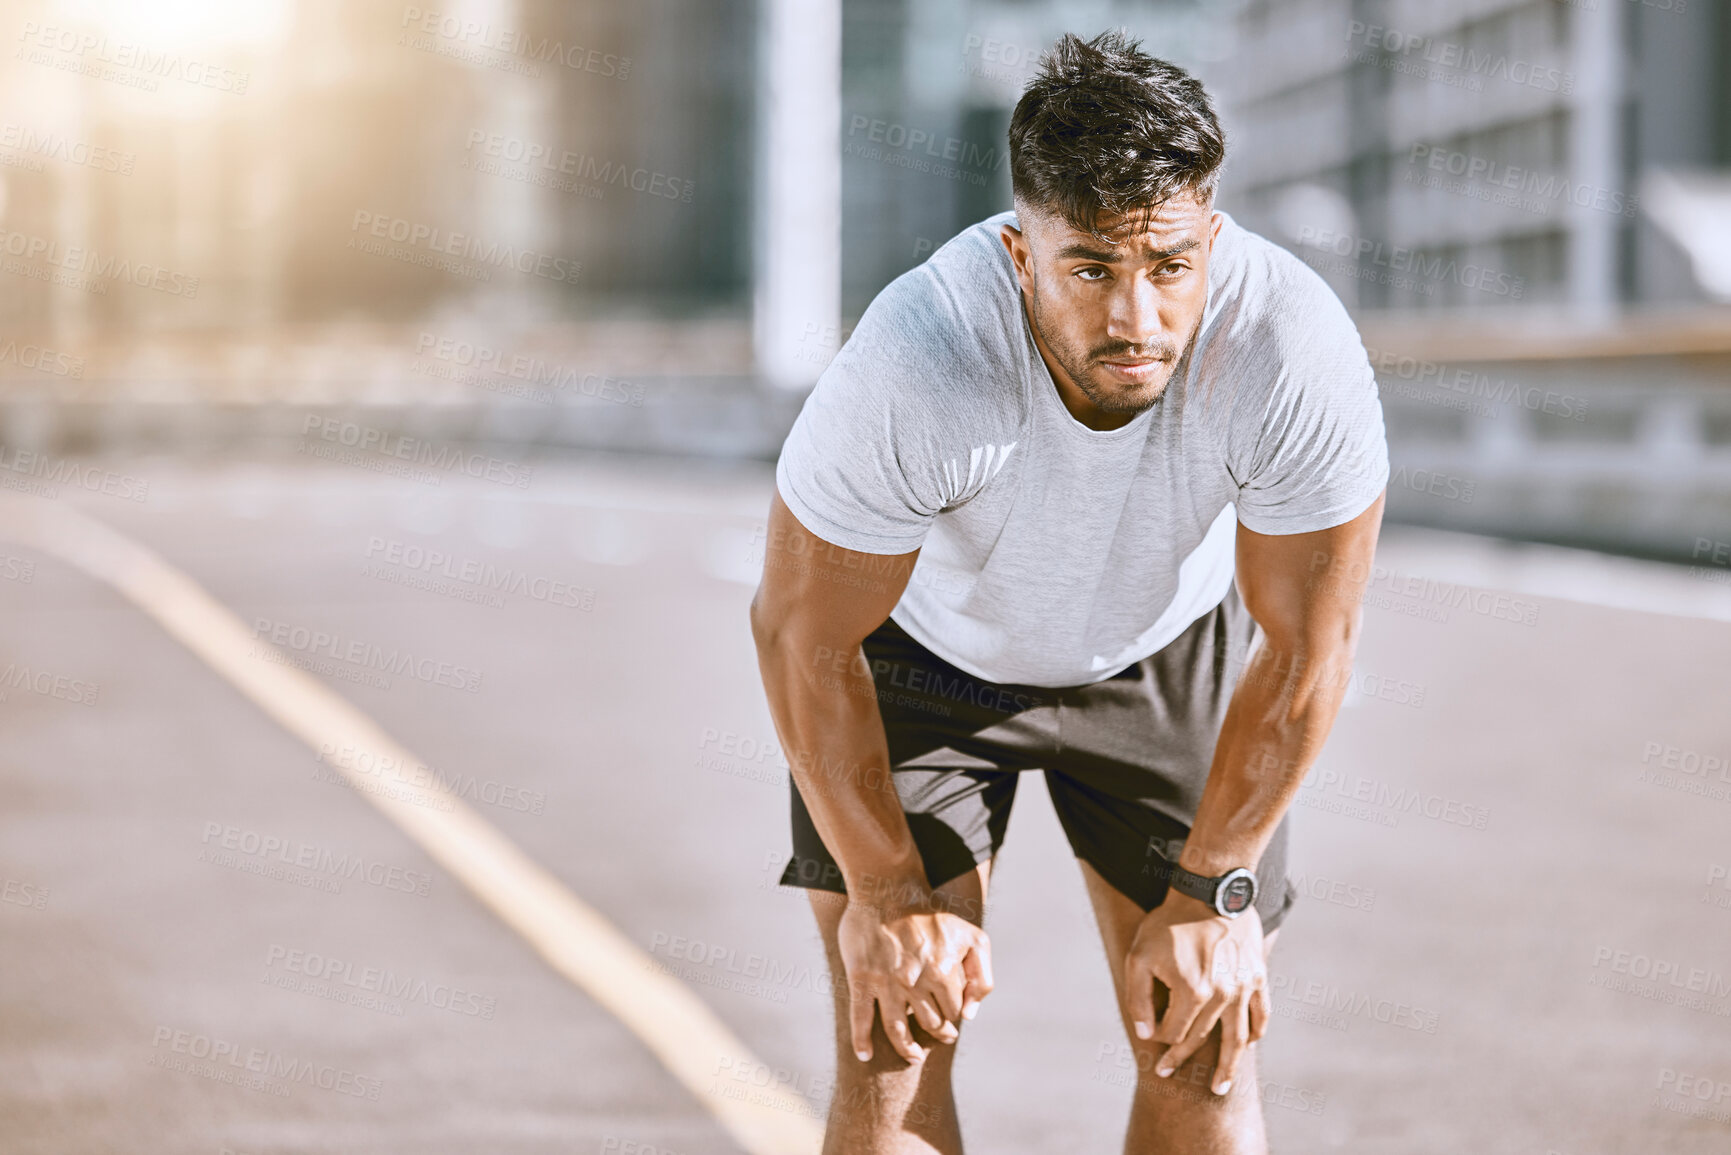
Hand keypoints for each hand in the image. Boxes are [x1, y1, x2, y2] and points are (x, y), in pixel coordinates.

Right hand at [836, 892, 993, 1064]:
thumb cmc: (931, 914)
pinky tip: (865, 1056)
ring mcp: (887, 983)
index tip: (951, 1019)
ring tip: (912, 1057)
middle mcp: (916, 983)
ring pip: (897, 1029)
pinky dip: (862, 1041)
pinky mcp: (862, 979)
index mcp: (944, 973)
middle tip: (939, 1037)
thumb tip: (969, 1015)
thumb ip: (981, 977)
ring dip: (906, 1049)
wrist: (888, 889)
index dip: (954, 1017)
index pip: (954, 1012)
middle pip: (929, 1024)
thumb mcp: (973, 937)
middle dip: (937, 1035)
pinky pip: (860, 1018)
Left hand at [1124, 890, 1267, 1095]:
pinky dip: (1256, 1032)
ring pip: (1237, 1038)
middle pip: (1200, 1038)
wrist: (1208, 891)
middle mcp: (1222, 996)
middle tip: (1168, 1073)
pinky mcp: (1257, 977)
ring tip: (1220, 1089)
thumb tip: (1147, 1035)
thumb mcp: (1138, 956)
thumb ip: (1138, 998)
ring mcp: (1244, 988)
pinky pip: (1261, 1014)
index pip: (1174, 1033)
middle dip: (1182, 1058)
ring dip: (1228, 1067)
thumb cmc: (1168, 924)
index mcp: (1192, 992)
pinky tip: (1248, 1045)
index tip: (1152, 1046)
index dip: (1160, 1041)